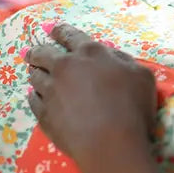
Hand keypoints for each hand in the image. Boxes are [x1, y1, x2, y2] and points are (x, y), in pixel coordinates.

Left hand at [24, 23, 157, 170]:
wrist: (111, 143)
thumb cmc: (132, 106)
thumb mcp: (141, 74)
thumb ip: (123, 61)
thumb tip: (111, 56)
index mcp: (90, 53)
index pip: (70, 35)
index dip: (60, 31)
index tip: (52, 30)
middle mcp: (65, 67)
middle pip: (44, 53)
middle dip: (38, 51)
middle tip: (33, 52)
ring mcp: (51, 91)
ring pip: (35, 76)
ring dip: (34, 72)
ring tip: (33, 73)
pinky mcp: (43, 114)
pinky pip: (33, 100)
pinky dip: (33, 96)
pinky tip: (33, 96)